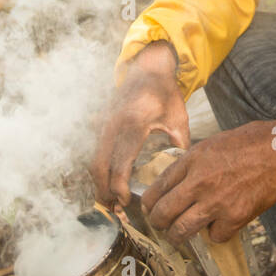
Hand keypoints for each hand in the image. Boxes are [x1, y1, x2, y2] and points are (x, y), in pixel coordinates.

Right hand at [91, 42, 189, 207]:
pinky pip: (95, 150)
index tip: (125, 200)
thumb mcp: (178, 117)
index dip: (119, 185)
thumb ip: (179, 142)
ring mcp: (103, 123)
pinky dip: (99, 168)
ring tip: (109, 201)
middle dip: (103, 190)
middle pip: (99, 165)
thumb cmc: (164, 93)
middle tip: (113, 208)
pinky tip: (107, 182)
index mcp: (133, 123)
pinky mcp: (100, 123)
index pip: (120, 162)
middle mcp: (112, 124)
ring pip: (93, 159)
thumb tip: (181, 169)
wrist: (147, 67)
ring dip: (98, 182)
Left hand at [141, 117, 275, 245]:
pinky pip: (214, 237)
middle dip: (157, 223)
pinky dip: (216, 234)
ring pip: (182, 230)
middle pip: (163, 212)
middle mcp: (199, 182)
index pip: (158, 187)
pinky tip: (220, 225)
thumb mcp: (214, 143)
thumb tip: (177, 181)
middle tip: (159, 225)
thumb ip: (193, 162)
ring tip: (177, 237)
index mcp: (193, 160)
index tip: (149, 208)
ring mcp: (216, 202)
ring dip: (177, 236)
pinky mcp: (235, 217)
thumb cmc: (252, 142)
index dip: (149, 202)